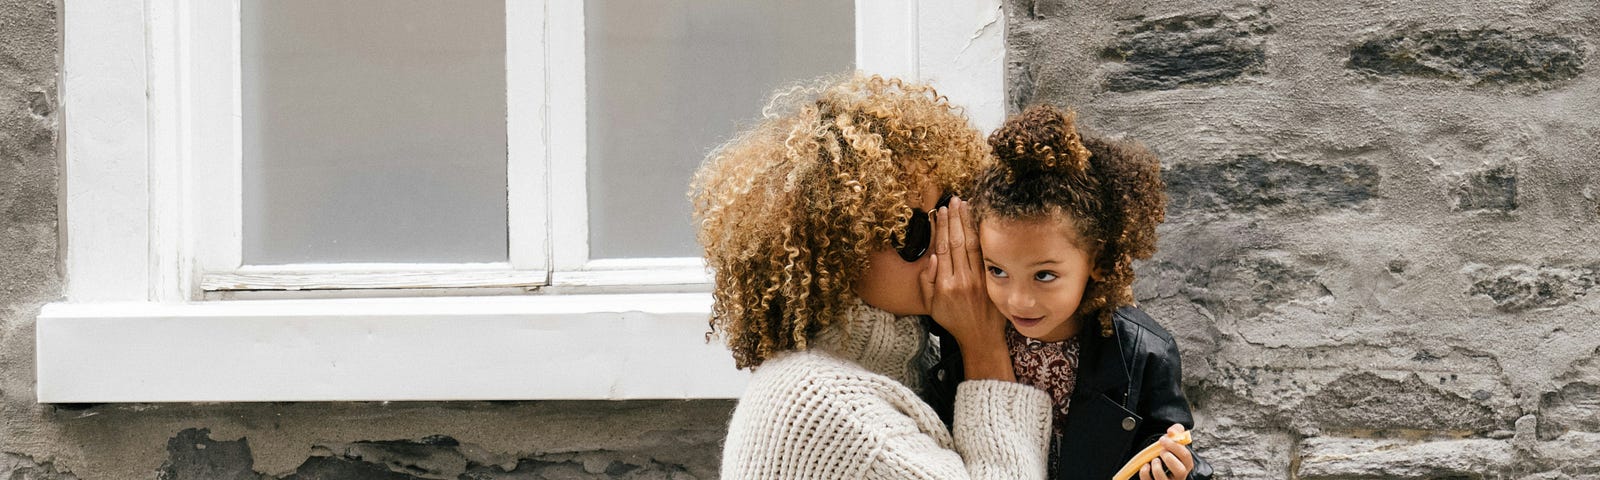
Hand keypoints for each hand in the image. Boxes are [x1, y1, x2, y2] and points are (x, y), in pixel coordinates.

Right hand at [920, 197, 1012, 380]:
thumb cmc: (953, 321)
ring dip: (968, 222)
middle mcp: (962, 279)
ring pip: (972, 244)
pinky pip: (986, 254)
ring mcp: (979, 279)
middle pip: (957, 241)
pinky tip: (981, 222)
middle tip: (954, 200)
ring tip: (965, 205)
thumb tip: (932, 257)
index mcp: (944, 285)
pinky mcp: (991, 280)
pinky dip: (983, 236)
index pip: (942, 248)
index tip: (940, 211)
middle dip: (955, 218)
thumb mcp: (931, 306)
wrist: (980, 337)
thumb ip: (927, 281)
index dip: (941, 227)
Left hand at [1138, 424, 1194, 479]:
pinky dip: (1145, 473)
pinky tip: (1145, 466)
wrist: (1161, 462)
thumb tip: (1172, 431)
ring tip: (1154, 459)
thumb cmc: (1169, 452)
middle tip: (1161, 451)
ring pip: (1164, 479)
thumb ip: (1176, 431)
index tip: (1163, 439)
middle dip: (1169, 458)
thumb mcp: (1174, 441)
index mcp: (1185, 464)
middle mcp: (1179, 475)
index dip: (1174, 446)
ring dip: (1157, 467)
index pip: (1185, 456)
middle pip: (1180, 471)